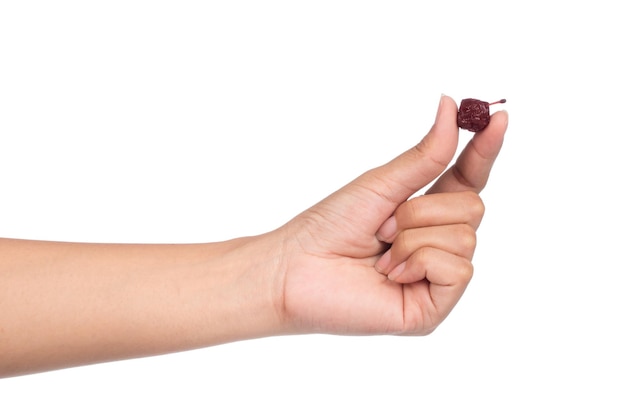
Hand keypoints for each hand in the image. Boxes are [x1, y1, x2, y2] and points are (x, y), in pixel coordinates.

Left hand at [275, 95, 507, 334]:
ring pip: (466, 237)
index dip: (484, 149)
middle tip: (383, 226)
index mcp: (426, 212)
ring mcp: (438, 277)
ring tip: (381, 255)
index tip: (498, 117)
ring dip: (413, 238)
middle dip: (423, 209)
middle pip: (473, 207)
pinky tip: (392, 275)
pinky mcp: (434, 307)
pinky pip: (459, 271)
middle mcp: (438, 243)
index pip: (469, 178)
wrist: (296, 269)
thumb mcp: (382, 184)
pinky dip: (420, 262)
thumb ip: (425, 155)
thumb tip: (451, 107)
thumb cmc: (330, 226)